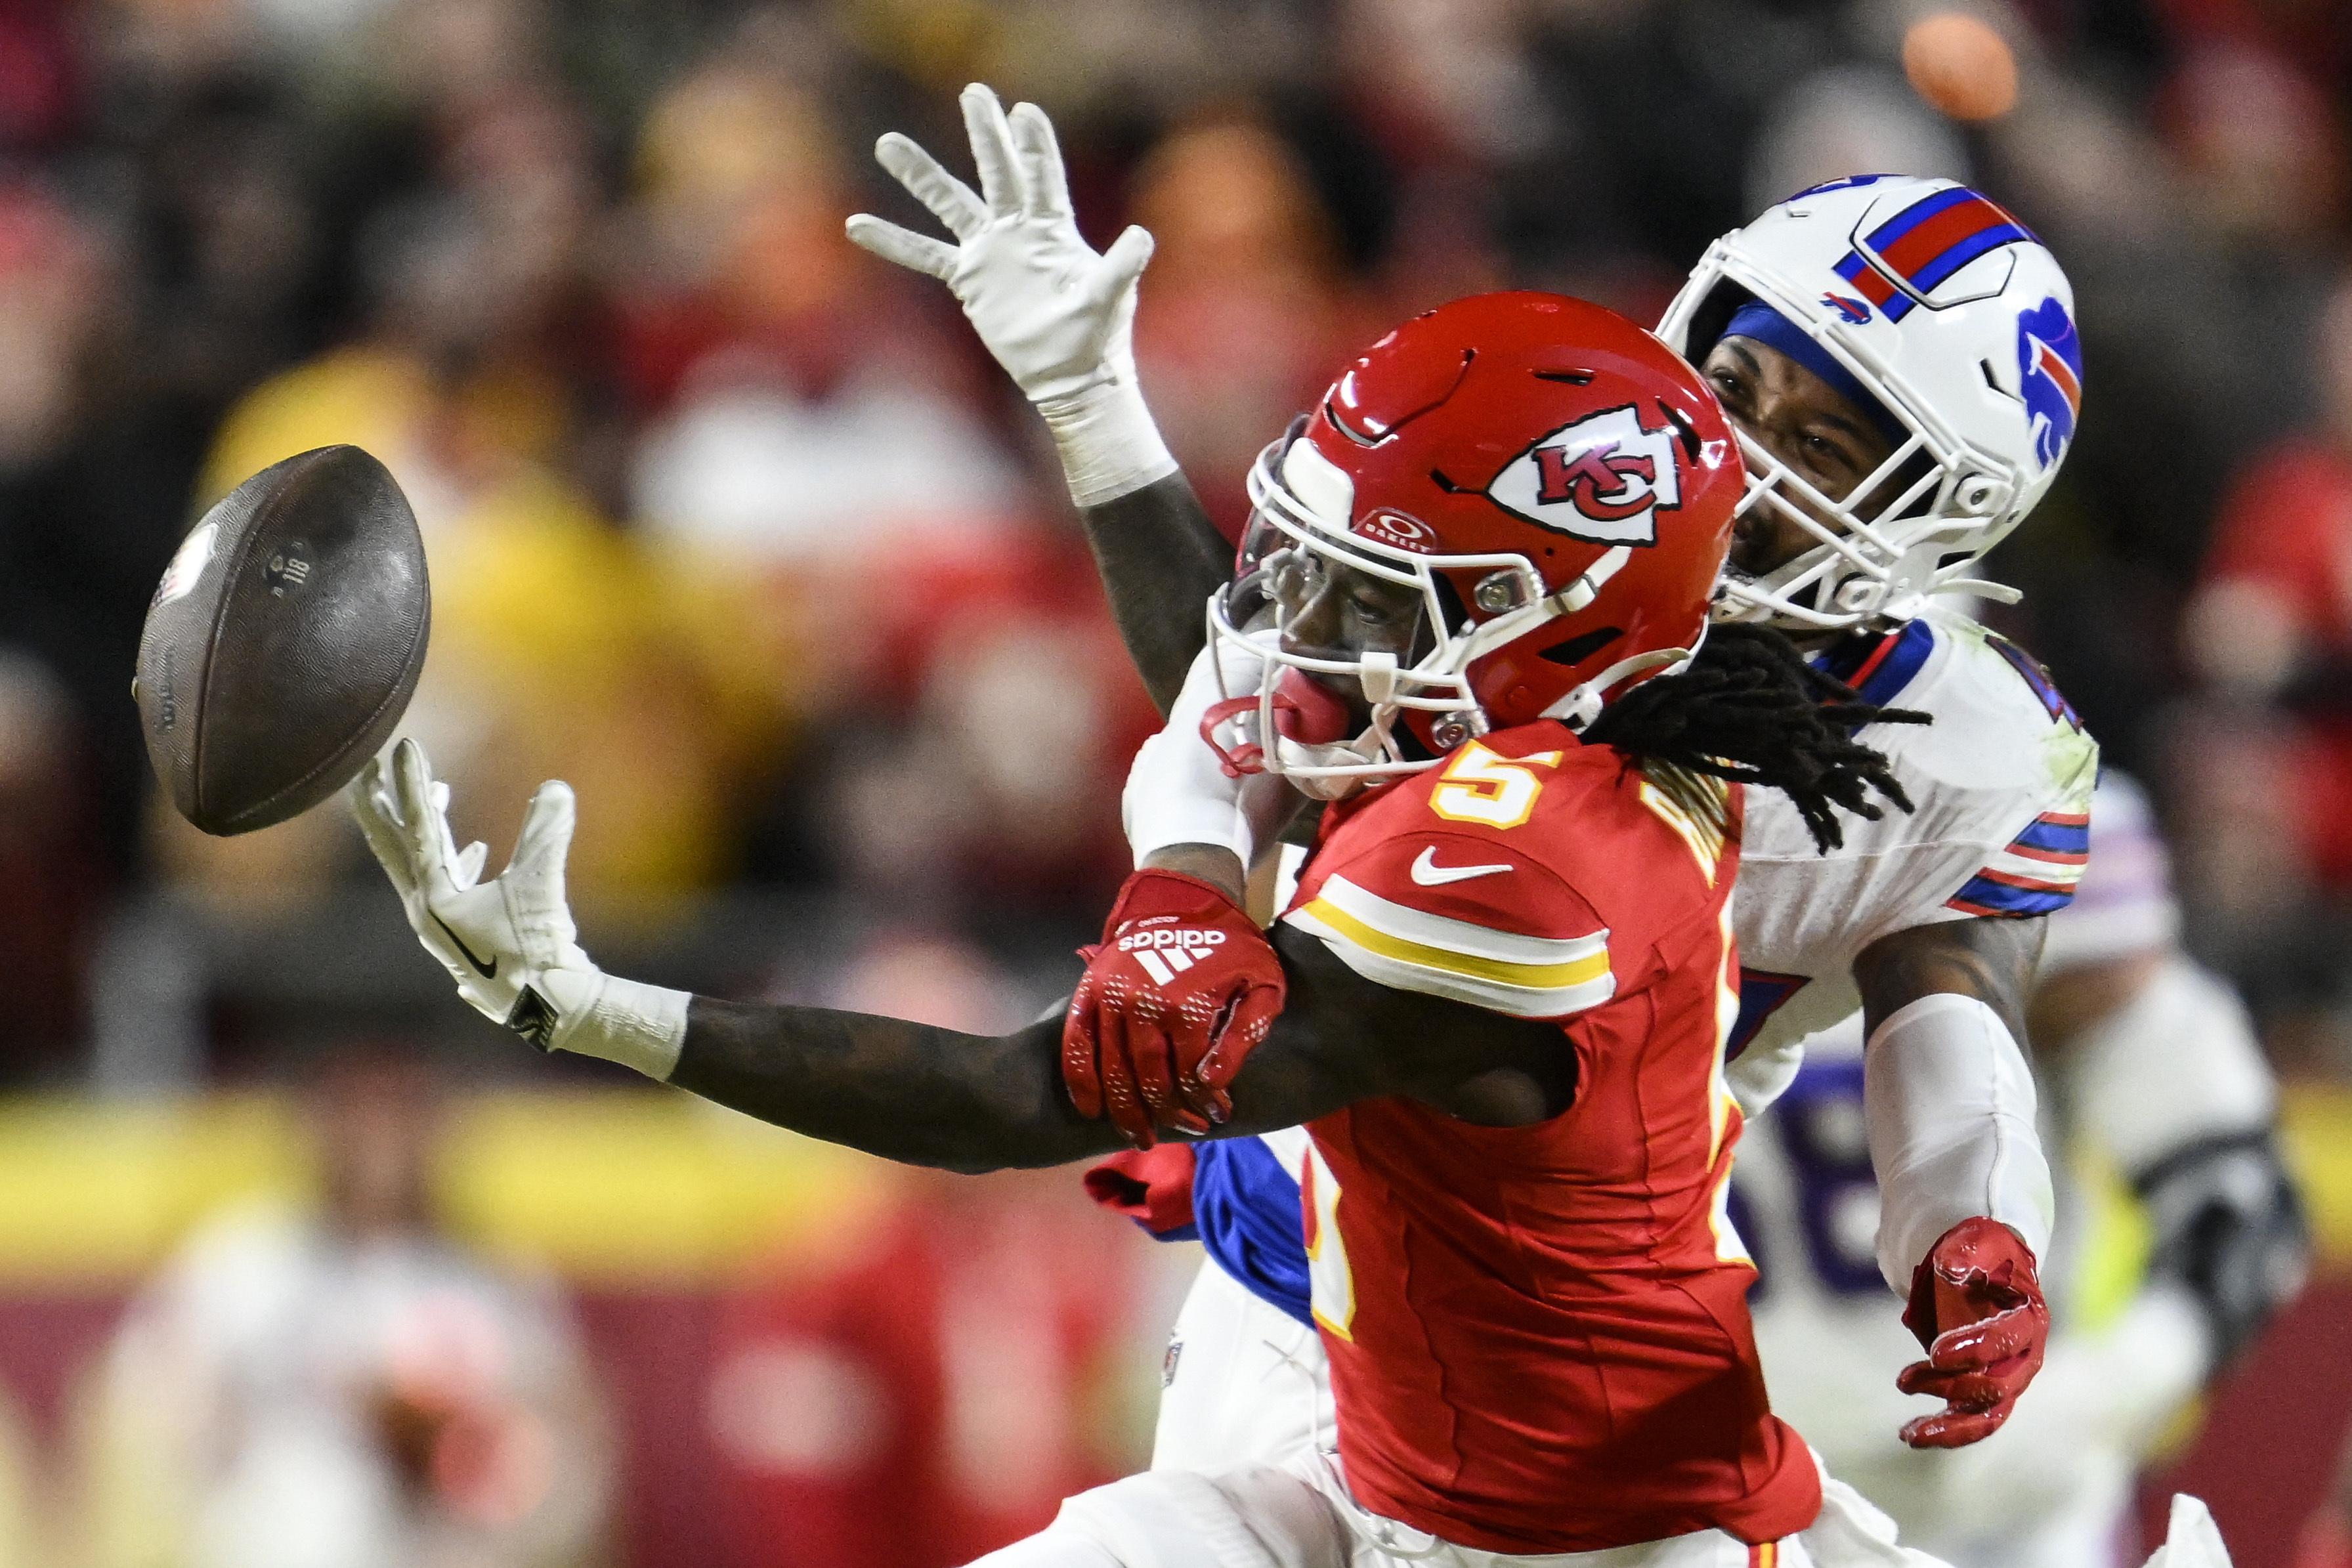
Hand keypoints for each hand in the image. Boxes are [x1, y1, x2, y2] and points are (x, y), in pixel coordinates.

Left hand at [352, 738, 603, 1048]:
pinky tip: (476, 849)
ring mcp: (440, 923)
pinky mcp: (461, 932)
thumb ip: (545, 834)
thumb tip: (554, 787)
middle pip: (391, 845)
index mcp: (434, 898)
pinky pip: (445, 883)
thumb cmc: (537, 953)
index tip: (404, 745)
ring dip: (423, 824)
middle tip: (369, 764)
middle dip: (382, 802)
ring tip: (439, 791)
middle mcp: (425, 910)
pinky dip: (455, 858)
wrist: (546, 1007)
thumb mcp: (541, 888)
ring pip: (418, 862)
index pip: (419, 827)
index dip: (413, 783)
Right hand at [846, 82, 1152, 403]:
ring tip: (887, 143)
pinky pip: (925, 256)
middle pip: (998, 172)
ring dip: (921, 174)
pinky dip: (893, 241)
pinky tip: (857, 224)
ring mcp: (991, 253)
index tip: (1023, 110)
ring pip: (950, 203)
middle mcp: (1019, 231)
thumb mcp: (1110, 298)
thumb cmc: (1097, 335)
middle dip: (986, 134)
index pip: (1043, 175)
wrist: (1070, 374)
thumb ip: (1121, 267)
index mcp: (1054, 228)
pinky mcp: (970, 281)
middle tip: (974, 92)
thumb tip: (1143, 237)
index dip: (1035, 144)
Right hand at [1062, 869, 1285, 1146]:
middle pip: (1150, 1080)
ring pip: (1112, 1071)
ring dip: (1125, 1112)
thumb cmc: (1232, 948)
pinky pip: (1076, 1044)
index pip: (1190, 1076)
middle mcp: (1143, 1004)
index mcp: (1187, 1005)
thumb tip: (1213, 1082)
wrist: (1187, 899)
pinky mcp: (1089, 990)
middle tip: (1186, 1132)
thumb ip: (1244, 1035)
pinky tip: (1090, 1110)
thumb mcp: (1263, 985)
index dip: (1205, 1103)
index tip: (1218, 1117)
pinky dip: (1080, 1081)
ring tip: (1141, 1138)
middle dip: (1168, 1114)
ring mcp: (1110, 998)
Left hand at [1897, 1216, 2050, 1446]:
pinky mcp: (1987, 1391)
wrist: (1993, 1267)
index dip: (1976, 1348)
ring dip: (1950, 1428)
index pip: (2008, 1339)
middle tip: (1904, 1379)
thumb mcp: (1979, 1241)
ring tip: (1909, 1434)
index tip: (1936, 1353)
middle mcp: (2025, 1356)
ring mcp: (2009, 1378)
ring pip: (1987, 1416)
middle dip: (1951, 1386)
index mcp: (2029, 1317)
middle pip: (1997, 1385)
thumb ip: (1966, 1252)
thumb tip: (1950, 1267)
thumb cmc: (1987, 1254)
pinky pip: (1972, 1421)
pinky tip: (1910, 1434)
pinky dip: (1945, 1431)